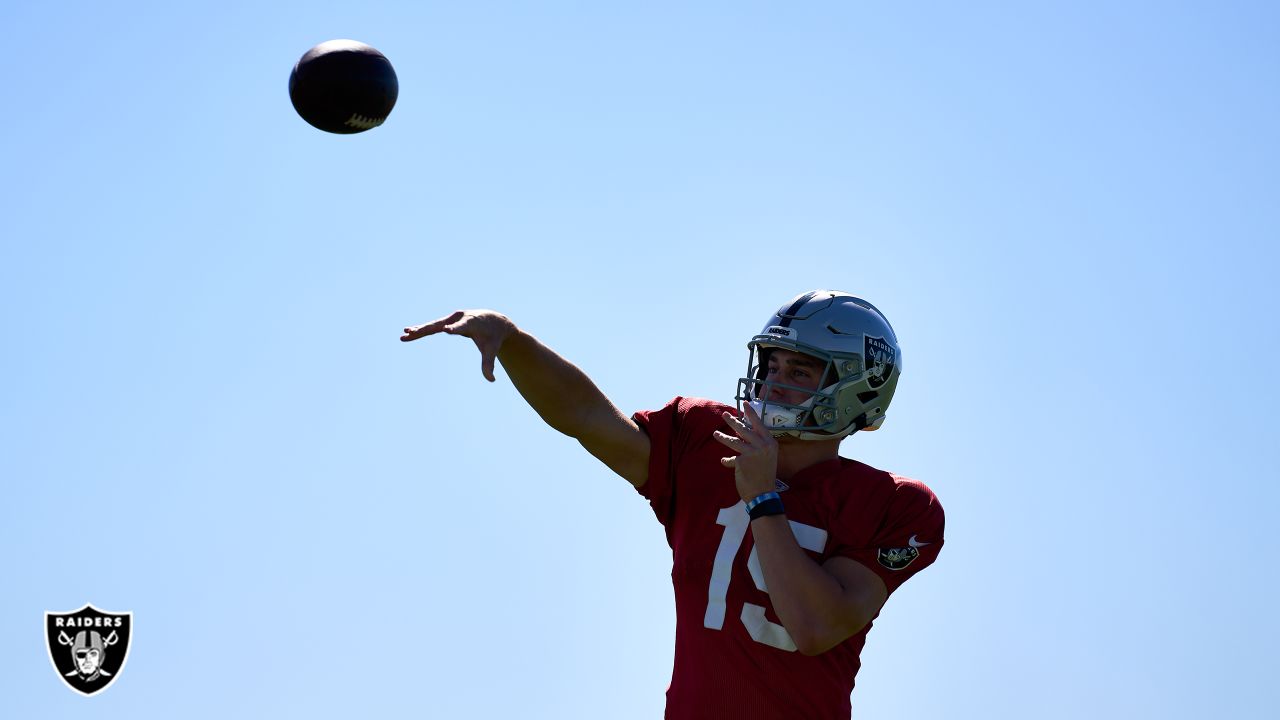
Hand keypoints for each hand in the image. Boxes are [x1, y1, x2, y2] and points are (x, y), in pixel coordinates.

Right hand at [401, 310, 516, 381]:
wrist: (494, 320)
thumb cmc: (493, 336)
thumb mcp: (492, 350)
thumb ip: (489, 364)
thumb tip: (491, 380)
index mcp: (472, 323)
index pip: (462, 327)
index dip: (454, 329)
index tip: (446, 330)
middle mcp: (460, 318)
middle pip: (440, 324)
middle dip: (426, 329)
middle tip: (412, 332)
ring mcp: (453, 318)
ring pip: (433, 324)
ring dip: (419, 329)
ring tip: (405, 334)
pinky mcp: (448, 320)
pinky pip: (433, 326)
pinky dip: (423, 329)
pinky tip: (410, 332)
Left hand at [713, 403, 778, 501]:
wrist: (763, 493)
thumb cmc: (765, 475)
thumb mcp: (767, 457)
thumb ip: (758, 445)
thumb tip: (743, 434)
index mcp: (770, 443)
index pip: (759, 424)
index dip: (751, 413)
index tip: (745, 403)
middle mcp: (762, 445)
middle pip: (744, 429)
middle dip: (732, 421)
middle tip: (724, 414)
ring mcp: (752, 453)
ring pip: (734, 441)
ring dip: (723, 437)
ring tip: (715, 434)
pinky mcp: (742, 461)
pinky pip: (731, 458)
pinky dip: (727, 460)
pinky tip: (724, 461)